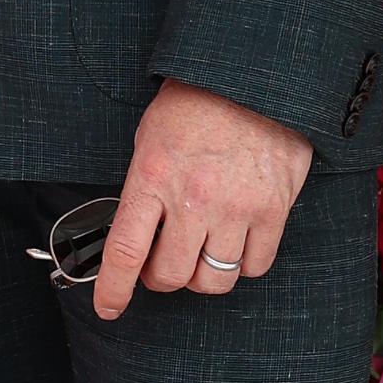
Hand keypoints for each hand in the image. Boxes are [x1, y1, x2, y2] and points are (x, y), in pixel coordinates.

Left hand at [92, 78, 311, 320]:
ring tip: (201, 250)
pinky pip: (254, 266)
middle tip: (163, 263)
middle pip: (171, 277)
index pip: (125, 251)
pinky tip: (235, 241)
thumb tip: (138, 239)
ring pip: (214, 280)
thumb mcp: (150, 138)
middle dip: (162, 279)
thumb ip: (143, 191)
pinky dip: (242, 264)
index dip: (114, 289)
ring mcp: (236, 207)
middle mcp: (192, 199)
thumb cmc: (196, 103)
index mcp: (152, 177)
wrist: (254, 75)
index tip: (108, 307)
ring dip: (202, 275)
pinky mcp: (273, 210)